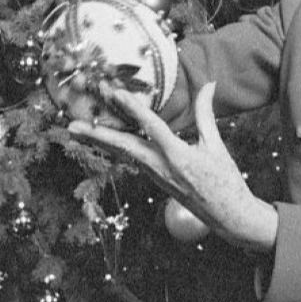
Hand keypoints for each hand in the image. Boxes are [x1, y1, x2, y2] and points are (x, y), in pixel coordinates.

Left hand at [70, 84, 277, 251]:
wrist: (228, 216)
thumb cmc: (226, 181)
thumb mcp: (217, 145)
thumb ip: (206, 114)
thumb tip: (209, 85)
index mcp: (178, 157)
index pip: (151, 127)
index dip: (134, 108)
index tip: (115, 93)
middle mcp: (161, 168)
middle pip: (123, 147)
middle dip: (97, 135)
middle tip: (72, 125)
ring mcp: (155, 176)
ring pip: (123, 155)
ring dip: (99, 142)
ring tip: (77, 132)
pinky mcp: (155, 180)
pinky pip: (131, 161)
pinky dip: (115, 149)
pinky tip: (103, 142)